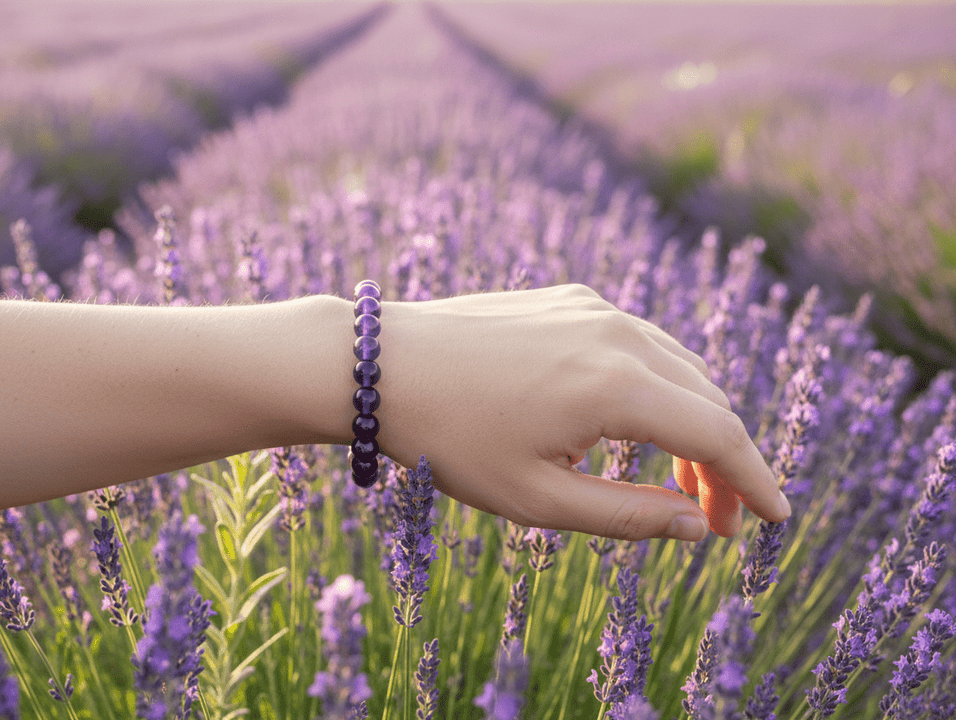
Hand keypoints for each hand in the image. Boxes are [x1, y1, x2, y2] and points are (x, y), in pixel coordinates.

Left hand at [375, 284, 790, 540]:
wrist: (380, 365)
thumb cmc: (450, 440)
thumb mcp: (537, 500)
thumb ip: (628, 516)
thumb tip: (697, 529)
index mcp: (617, 387)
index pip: (719, 438)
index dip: (756, 483)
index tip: (779, 520)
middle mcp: (619, 334)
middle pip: (708, 400)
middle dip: (724, 463)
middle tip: (715, 520)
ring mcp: (593, 308)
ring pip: (678, 367)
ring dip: (694, 422)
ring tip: (681, 480)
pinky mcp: (569, 300)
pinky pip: (639, 343)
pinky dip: (659, 386)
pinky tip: (635, 424)